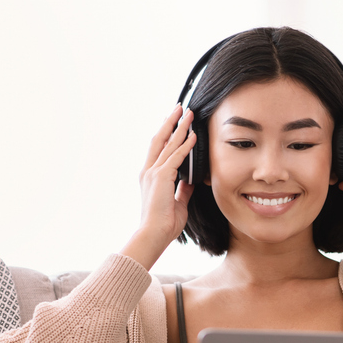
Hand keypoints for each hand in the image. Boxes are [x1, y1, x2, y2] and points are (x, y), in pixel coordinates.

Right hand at [134, 104, 196, 256]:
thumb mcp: (177, 203)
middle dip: (170, 122)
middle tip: (179, 108)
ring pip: (168, 143)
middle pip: (160, 139)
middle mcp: (149, 171)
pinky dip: (185, 145)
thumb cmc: (164, 224)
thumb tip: (190, 181)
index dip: (166, 134)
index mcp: (150, 177)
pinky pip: (176, 156)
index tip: (173, 122)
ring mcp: (154, 173)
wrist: (154, 234)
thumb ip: (183, 189)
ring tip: (188, 114)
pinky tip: (193, 135)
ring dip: (179, 127)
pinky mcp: (162, 177)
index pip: (159, 149)